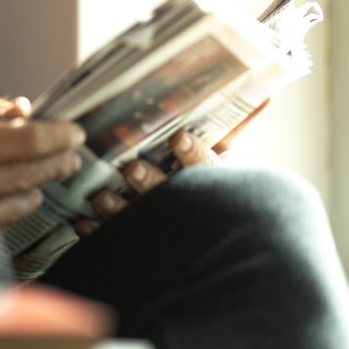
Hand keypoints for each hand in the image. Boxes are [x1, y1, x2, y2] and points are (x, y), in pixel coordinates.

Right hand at [0, 100, 84, 245]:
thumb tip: (20, 109)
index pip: (29, 139)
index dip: (59, 135)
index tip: (74, 132)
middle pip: (34, 170)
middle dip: (59, 160)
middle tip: (72, 153)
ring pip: (22, 200)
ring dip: (38, 185)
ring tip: (45, 175)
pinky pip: (0, 223)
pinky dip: (14, 208)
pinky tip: (19, 199)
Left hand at [73, 99, 269, 234]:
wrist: (210, 253)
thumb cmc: (211, 194)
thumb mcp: (220, 164)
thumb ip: (234, 131)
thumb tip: (267, 95)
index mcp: (210, 183)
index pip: (207, 167)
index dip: (192, 154)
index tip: (177, 138)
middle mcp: (187, 207)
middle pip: (171, 196)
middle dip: (151, 182)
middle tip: (133, 169)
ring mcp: (163, 230)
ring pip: (141, 220)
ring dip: (119, 209)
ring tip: (102, 198)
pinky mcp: (139, 247)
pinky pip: (116, 241)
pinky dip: (97, 232)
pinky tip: (81, 222)